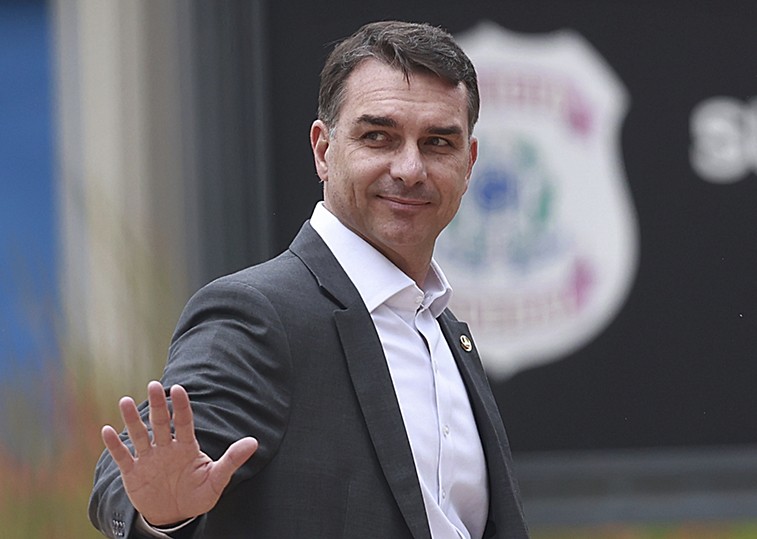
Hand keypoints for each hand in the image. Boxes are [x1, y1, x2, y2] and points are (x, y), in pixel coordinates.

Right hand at [101, 381, 257, 526]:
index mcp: (186, 447)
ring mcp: (148, 459)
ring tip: (125, 401)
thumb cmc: (198, 494)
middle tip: (153, 385)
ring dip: (132, 420)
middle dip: (158, 405)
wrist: (175, 516)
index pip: (184, 422)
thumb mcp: (217, 479)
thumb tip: (254, 442)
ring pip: (139, 435)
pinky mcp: (133, 473)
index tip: (178, 388)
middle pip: (161, 422)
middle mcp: (166, 448)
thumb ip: (232, 460)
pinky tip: (107, 430)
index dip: (181, 406)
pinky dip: (114, 445)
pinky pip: (122, 456)